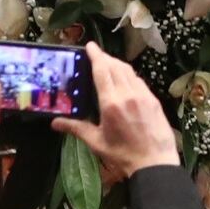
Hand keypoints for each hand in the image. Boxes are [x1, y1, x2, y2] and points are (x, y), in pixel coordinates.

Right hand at [59, 45, 177, 178]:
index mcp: (111, 102)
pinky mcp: (154, 100)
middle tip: (96, 54)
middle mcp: (128, 94)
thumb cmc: (122, 155)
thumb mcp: (96, 142)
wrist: (155, 163)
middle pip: (116, 66)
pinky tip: (125, 80)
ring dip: (118, 64)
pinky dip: (129, 75)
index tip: (90, 45)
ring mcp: (144, 95)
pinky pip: (139, 81)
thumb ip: (76, 128)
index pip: (102, 70)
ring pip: (129, 72)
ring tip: (108, 64)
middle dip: (105, 57)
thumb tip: (54, 123)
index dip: (96, 55)